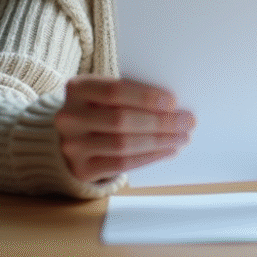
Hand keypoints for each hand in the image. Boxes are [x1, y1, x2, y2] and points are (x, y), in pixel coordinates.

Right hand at [54, 75, 194, 183]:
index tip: (173, 102)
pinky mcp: (81, 168)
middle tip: (187, 121)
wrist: (69, 137)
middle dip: (160, 122)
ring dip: (159, 142)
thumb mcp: (104, 94)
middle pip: (122, 120)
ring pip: (124, 145)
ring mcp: (72, 145)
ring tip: (182, 137)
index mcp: (77, 87)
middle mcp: (69, 116)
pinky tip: (167, 151)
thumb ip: (130, 95)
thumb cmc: (98, 109)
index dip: (146, 97)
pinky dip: (149, 157)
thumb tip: (172, 105)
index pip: (116, 91)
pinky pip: (121, 164)